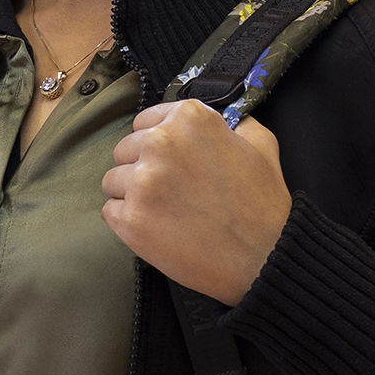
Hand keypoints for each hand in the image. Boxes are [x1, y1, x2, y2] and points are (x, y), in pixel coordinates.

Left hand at [101, 100, 293, 303]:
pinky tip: (156, 228)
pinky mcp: (131, 219)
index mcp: (189, 119)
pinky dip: (128, 221)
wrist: (263, 257)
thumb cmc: (263, 204)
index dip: (156, 142)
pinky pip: (111, 211)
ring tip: (163, 211)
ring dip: (132, 195)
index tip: (168, 160)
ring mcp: (143, 182)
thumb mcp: (261, 143)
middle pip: (124, 150)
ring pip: (113, 180)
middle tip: (170, 190)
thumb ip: (233, 122)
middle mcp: (160, 143)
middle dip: (141, 168)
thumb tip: (223, 117)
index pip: (144, 121)